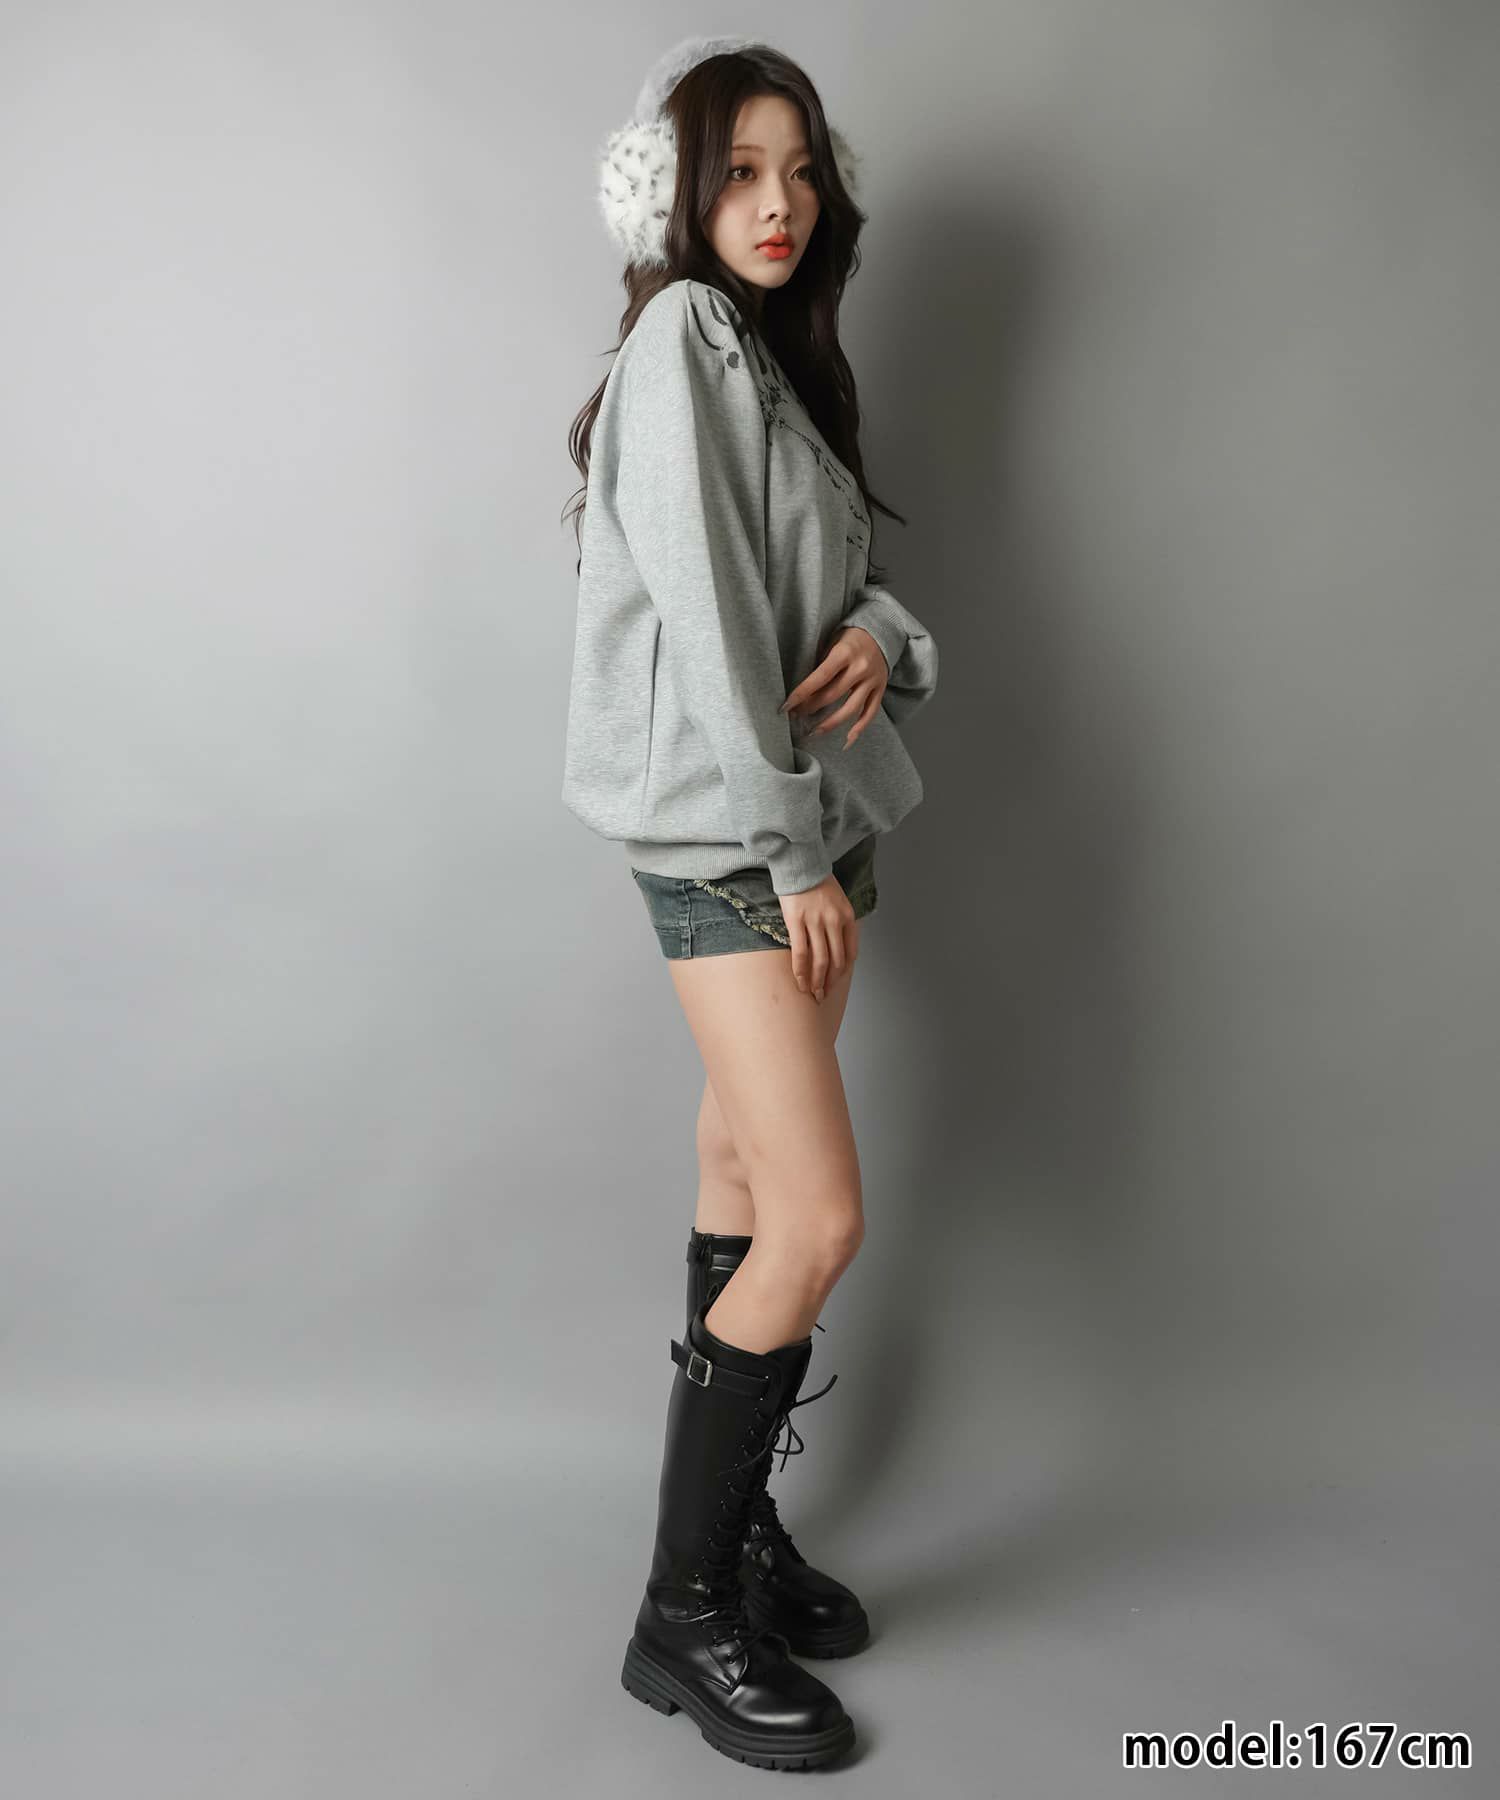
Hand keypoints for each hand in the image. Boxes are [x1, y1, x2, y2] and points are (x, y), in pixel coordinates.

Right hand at [777, 875, 857, 1001]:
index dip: (843, 971)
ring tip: (812, 993)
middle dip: (830, 981)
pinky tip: (800, 981)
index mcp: (847, 916)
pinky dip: (801, 970)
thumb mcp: (837, 899)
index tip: (836, 982)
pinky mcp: (796, 921)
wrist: (799, 861)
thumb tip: (834, 944)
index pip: (850, 952)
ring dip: (816, 981)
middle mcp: (834, 921)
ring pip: (819, 960)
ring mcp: (815, 921)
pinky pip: (800, 952)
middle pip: (835, 960)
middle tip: (823, 995)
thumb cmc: (816, 880)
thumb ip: (839, 920)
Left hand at [779, 627, 888, 749]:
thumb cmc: (850, 638)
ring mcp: (872, 680)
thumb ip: (821, 663)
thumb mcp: (832, 641)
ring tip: (814, 732)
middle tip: (796, 716)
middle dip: (811, 708)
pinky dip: (859, 728)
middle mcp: (860, 668)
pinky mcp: (881, 689)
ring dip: (831, 724)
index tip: (786, 706)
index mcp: (845, 653)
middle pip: (832, 695)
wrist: (881, 632)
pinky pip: (870, 713)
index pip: (820, 678)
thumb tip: (802, 690)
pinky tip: (846, 741)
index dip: (802, 693)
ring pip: (851, 709)